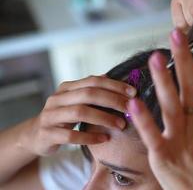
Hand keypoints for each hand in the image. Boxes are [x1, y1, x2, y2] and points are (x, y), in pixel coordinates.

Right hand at [19, 76, 136, 155]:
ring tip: (121, 125)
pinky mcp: (47, 134)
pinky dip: (90, 137)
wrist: (35, 135)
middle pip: (88, 94)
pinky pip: (71, 136)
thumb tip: (110, 76)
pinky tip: (105, 139)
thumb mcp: (75, 101)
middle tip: (130, 109)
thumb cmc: (62, 117)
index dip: (114, 85)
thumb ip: (90, 90)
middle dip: (113, 100)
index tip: (133, 93)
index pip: (93, 81)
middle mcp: (57, 99)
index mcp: (66, 88)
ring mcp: (50, 116)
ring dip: (104, 118)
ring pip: (80, 112)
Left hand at [128, 29, 192, 189]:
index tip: (187, 88)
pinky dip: (143, 118)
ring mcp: (180, 139)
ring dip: (164, 79)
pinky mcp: (164, 155)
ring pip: (171, 104)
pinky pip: (152, 133)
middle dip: (184, 59)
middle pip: (191, 87)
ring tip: (156, 57)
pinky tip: (134, 102)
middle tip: (177, 36)